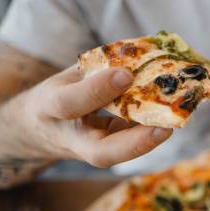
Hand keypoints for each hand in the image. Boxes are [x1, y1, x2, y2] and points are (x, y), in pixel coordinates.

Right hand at [12, 66, 171, 166]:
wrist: (35, 130)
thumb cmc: (58, 93)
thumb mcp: (68, 76)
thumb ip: (98, 69)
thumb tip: (144, 54)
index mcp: (50, 108)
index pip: (70, 103)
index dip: (98, 90)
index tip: (126, 74)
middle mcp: (69, 137)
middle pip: (100, 154)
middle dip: (133, 143)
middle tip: (164, 128)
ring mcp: (87, 151)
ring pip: (117, 156)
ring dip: (147, 140)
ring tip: (174, 121)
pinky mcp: (103, 154)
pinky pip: (126, 148)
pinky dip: (148, 133)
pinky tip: (169, 118)